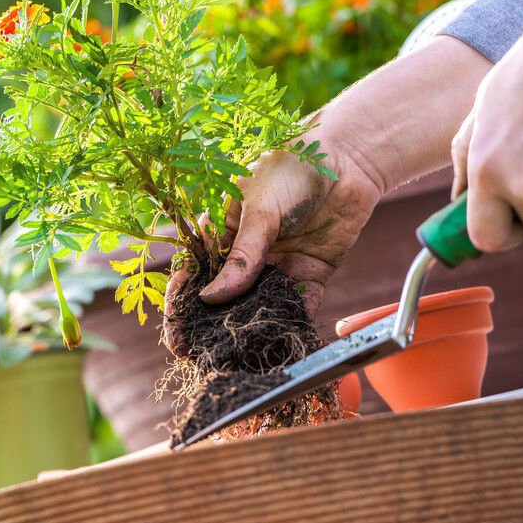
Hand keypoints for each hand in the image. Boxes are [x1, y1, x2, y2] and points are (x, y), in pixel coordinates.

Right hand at [162, 35, 491, 349]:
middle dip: (210, 328)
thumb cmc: (291, 170)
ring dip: (248, 332)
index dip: (182, 304)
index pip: (193, 273)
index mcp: (222, 232)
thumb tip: (212, 298)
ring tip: (238, 362)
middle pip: (222, 299)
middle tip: (202, 357)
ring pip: (257, 307)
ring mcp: (278, 267)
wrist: (347, 160)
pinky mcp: (310, 276)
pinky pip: (297, 307)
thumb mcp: (259, 209)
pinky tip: (280, 348)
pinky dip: (291, 327)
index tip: (176, 335)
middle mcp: (247, 255)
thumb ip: (242, 256)